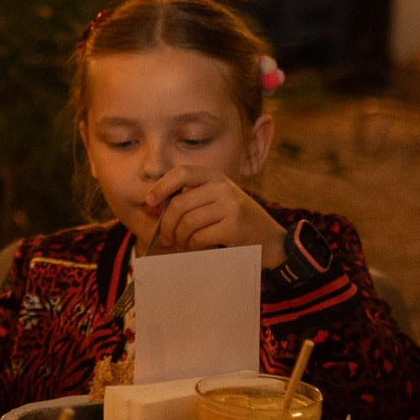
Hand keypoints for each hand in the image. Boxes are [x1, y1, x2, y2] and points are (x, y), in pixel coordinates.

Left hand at [140, 167, 287, 267]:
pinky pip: (199, 236)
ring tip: (183, 243)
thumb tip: (151, 207)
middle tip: (166, 238)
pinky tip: (197, 246)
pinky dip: (193, 245)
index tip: (149, 202)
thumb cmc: (234, 221)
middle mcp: (223, 187)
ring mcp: (230, 205)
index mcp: (215, 176)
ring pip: (187, 222)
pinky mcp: (234, 226)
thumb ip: (188, 201)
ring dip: (180, 237)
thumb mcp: (214, 202)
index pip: (182, 172)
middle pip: (179, 203)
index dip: (161, 186)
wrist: (269, 239)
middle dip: (167, 224)